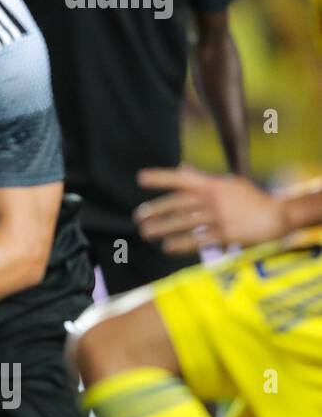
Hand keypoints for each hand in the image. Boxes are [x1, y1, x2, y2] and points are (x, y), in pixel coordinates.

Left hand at [136, 165, 289, 253]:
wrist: (279, 215)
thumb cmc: (252, 199)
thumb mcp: (229, 183)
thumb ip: (203, 178)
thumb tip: (181, 169)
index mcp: (213, 184)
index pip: (182, 179)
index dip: (161, 178)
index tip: (140, 178)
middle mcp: (214, 199)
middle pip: (178, 203)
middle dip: (156, 210)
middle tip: (138, 217)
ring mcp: (220, 217)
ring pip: (184, 223)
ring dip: (163, 228)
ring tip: (147, 233)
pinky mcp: (226, 234)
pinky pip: (198, 240)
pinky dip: (181, 244)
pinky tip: (168, 247)